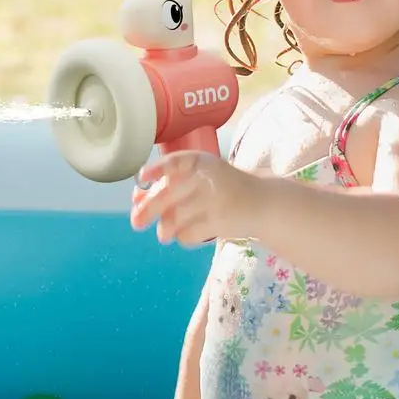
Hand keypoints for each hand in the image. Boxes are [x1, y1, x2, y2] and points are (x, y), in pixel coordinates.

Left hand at [131, 151, 256, 245]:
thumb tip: (136, 199)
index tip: (142, 177)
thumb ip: (170, 184)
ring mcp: (215, 200)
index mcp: (201, 161)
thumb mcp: (201, 176)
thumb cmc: (223, 188)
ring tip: (163, 233)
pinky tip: (186, 233)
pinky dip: (183, 236)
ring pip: (175, 217)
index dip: (157, 169)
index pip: (176, 161)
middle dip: (148, 210)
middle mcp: (207, 178)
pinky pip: (189, 233)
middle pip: (168, 194)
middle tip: (136, 222)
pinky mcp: (220, 222)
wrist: (262, 203)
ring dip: (165, 228)